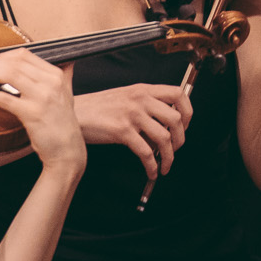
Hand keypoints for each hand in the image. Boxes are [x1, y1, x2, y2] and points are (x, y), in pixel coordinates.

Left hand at [0, 50, 86, 177]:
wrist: (67, 149)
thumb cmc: (62, 122)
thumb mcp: (68, 92)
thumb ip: (65, 73)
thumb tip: (65, 59)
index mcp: (57, 75)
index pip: (24, 55)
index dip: (3, 56)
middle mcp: (51, 82)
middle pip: (14, 62)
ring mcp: (42, 98)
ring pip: (9, 74)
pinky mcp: (31, 114)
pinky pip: (4, 98)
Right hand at [72, 80, 192, 180]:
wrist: (73, 113)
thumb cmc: (98, 108)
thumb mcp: (125, 97)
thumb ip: (145, 105)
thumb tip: (165, 126)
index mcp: (143, 89)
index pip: (178, 93)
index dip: (187, 111)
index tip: (185, 125)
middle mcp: (141, 99)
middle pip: (176, 118)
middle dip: (180, 139)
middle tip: (175, 150)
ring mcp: (132, 115)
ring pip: (164, 137)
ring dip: (169, 156)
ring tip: (165, 166)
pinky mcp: (122, 131)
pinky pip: (145, 152)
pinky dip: (152, 166)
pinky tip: (151, 172)